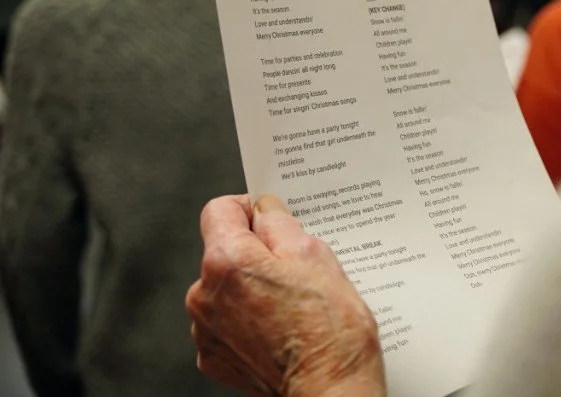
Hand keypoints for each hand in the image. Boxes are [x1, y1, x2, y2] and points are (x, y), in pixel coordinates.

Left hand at [186, 195, 385, 396]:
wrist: (331, 389)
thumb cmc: (330, 327)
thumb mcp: (315, 255)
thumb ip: (280, 224)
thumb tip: (264, 210)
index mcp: (227, 262)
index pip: (220, 210)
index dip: (249, 207)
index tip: (271, 217)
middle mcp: (204, 295)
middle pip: (225, 252)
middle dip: (257, 253)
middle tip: (298, 268)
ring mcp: (205, 331)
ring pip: (227, 288)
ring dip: (253, 287)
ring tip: (293, 303)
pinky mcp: (214, 358)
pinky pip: (227, 322)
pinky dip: (250, 319)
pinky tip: (281, 328)